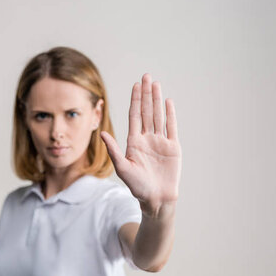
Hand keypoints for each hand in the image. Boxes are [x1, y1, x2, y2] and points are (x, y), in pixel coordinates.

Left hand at [100, 73, 181, 216]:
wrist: (156, 198)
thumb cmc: (137, 186)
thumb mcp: (122, 168)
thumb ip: (113, 150)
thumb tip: (102, 133)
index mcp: (134, 142)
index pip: (135, 116)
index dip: (135, 100)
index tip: (136, 85)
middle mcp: (147, 138)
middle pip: (146, 111)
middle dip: (146, 94)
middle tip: (146, 76)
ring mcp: (160, 141)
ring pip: (158, 116)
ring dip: (157, 100)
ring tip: (156, 84)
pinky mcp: (173, 147)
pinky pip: (172, 127)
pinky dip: (170, 114)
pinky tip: (168, 102)